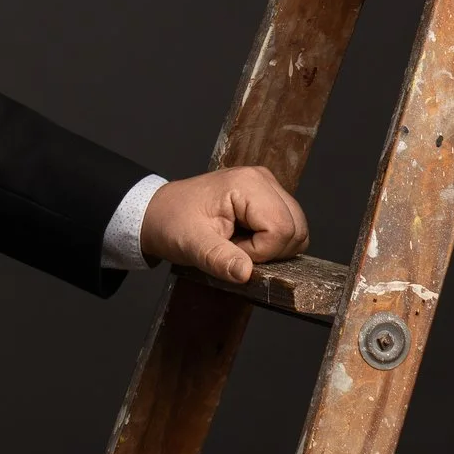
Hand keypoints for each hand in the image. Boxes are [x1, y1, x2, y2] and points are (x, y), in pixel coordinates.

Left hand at [138, 166, 309, 283]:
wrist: (158, 213)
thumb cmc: (171, 222)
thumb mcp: (191, 244)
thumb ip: (219, 258)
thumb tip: (246, 273)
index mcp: (248, 184)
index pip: (281, 229)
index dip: (260, 251)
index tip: (230, 248)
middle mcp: (263, 179)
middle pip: (295, 229)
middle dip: (268, 250)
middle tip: (233, 247)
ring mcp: (267, 187)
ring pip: (296, 230)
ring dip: (270, 248)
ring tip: (236, 243)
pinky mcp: (267, 198)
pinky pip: (288, 228)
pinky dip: (270, 242)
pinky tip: (243, 238)